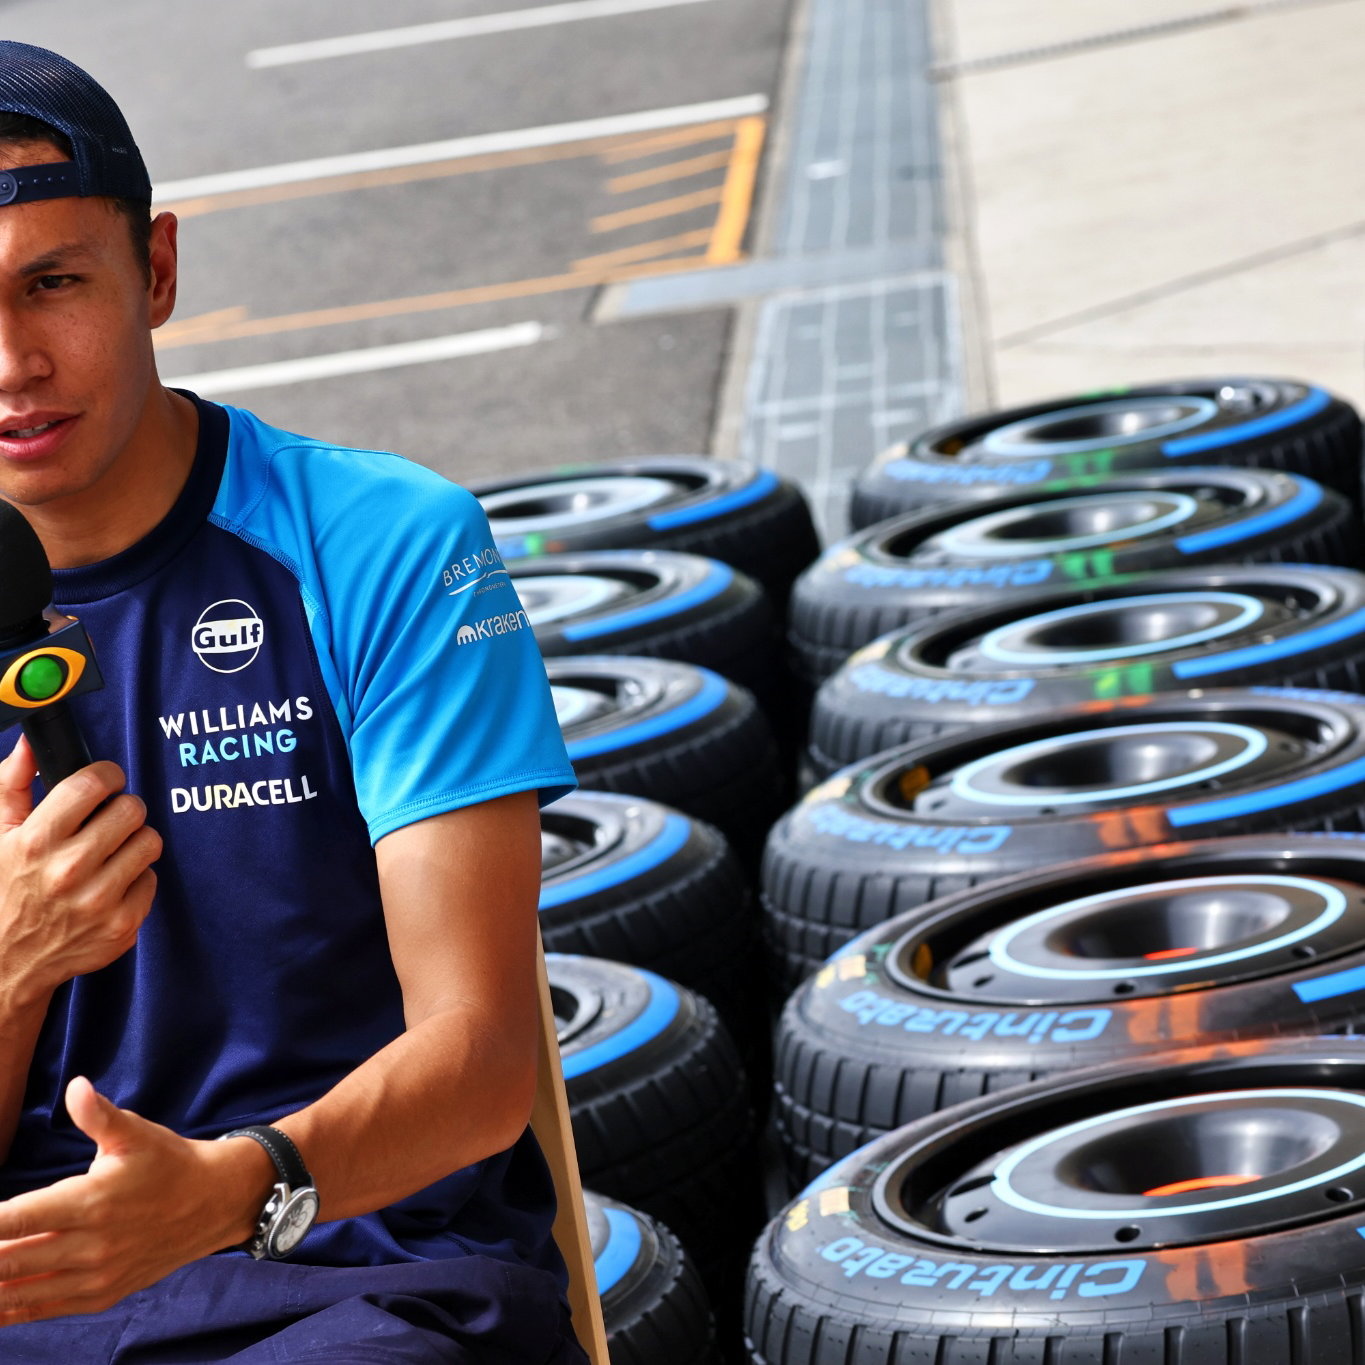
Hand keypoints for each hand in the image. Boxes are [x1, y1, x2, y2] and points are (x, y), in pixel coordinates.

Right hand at [0, 735, 161, 999]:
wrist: (6, 963)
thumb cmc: (4, 891)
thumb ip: (14, 785)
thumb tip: (31, 744)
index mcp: (36, 841)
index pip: (93, 783)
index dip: (107, 775)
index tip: (108, 780)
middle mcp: (68, 870)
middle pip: (131, 809)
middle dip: (121, 809)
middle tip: (108, 820)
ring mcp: (98, 901)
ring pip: (149, 841)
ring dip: (133, 842)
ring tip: (110, 852)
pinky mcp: (121, 926)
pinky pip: (151, 879)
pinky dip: (135, 879)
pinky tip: (110, 885)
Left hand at [0, 1077, 272, 1324]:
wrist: (215, 1201)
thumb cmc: (169, 1162)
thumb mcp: (136, 1132)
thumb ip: (98, 1115)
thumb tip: (76, 1086)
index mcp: (92, 1200)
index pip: (16, 1217)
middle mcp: (90, 1244)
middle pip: (10, 1259)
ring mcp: (96, 1274)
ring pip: (21, 1289)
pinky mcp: (102, 1293)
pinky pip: (45, 1308)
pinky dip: (11, 1309)